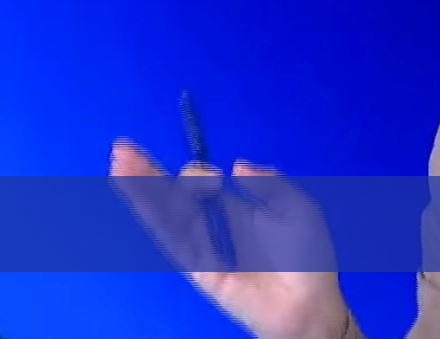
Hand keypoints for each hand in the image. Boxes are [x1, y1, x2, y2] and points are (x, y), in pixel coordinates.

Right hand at [109, 138, 351, 338]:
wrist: (308, 301)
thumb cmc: (308, 256)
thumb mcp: (295, 207)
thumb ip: (267, 184)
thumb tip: (237, 165)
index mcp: (239, 212)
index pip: (202, 188)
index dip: (192, 174)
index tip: (200, 167)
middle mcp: (216, 228)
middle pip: (176, 196)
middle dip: (150, 174)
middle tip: (124, 149)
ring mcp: (204, 247)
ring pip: (167, 213)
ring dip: (143, 188)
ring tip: (121, 162)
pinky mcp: (199, 267)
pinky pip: (174, 238)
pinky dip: (156, 215)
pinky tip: (141, 194)